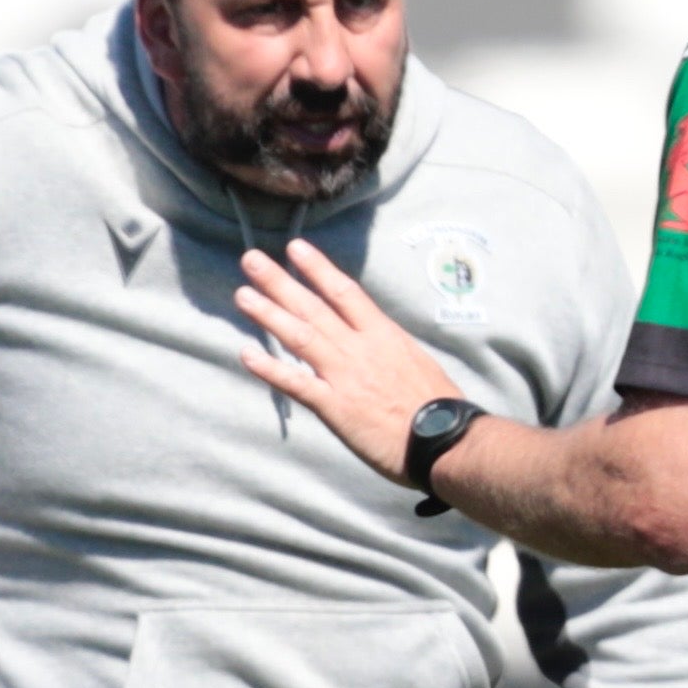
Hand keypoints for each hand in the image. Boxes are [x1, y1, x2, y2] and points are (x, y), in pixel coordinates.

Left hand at [228, 241, 442, 483]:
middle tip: (251, 259)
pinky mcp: (335, 407)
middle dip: (280, 281)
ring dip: (269, 314)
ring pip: (300, 337)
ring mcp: (345, 376)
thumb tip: (377, 339)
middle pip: (314, 307)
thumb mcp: (416, 362)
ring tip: (243, 295)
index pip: (344, 292)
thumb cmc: (438, 406)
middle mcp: (360, 348)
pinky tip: (247, 355)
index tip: (295, 248)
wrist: (445, 439)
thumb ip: (389, 348)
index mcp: (382, 335)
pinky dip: (271, 369)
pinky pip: (297, 384)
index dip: (317, 268)